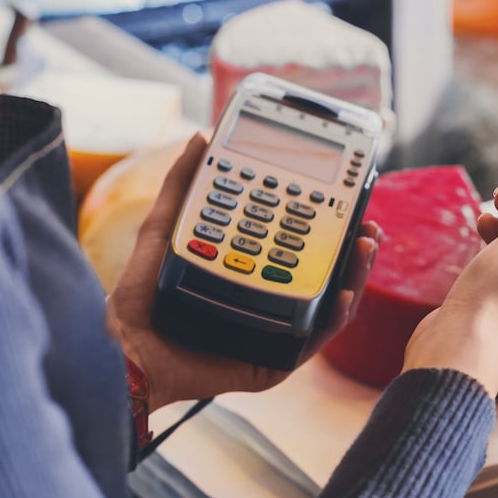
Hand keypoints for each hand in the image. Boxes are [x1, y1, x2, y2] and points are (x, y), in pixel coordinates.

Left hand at [105, 133, 380, 409]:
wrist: (129, 349)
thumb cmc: (142, 298)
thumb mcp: (165, 227)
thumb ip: (183, 184)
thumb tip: (202, 139)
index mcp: (252, 270)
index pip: (302, 243)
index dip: (329, 223)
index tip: (348, 199)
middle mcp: (269, 299)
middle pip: (326, 272)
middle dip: (354, 248)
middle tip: (368, 225)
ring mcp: (277, 329)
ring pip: (331, 303)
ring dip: (356, 275)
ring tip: (364, 248)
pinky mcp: (277, 359)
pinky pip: (316, 338)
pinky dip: (336, 317)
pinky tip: (343, 295)